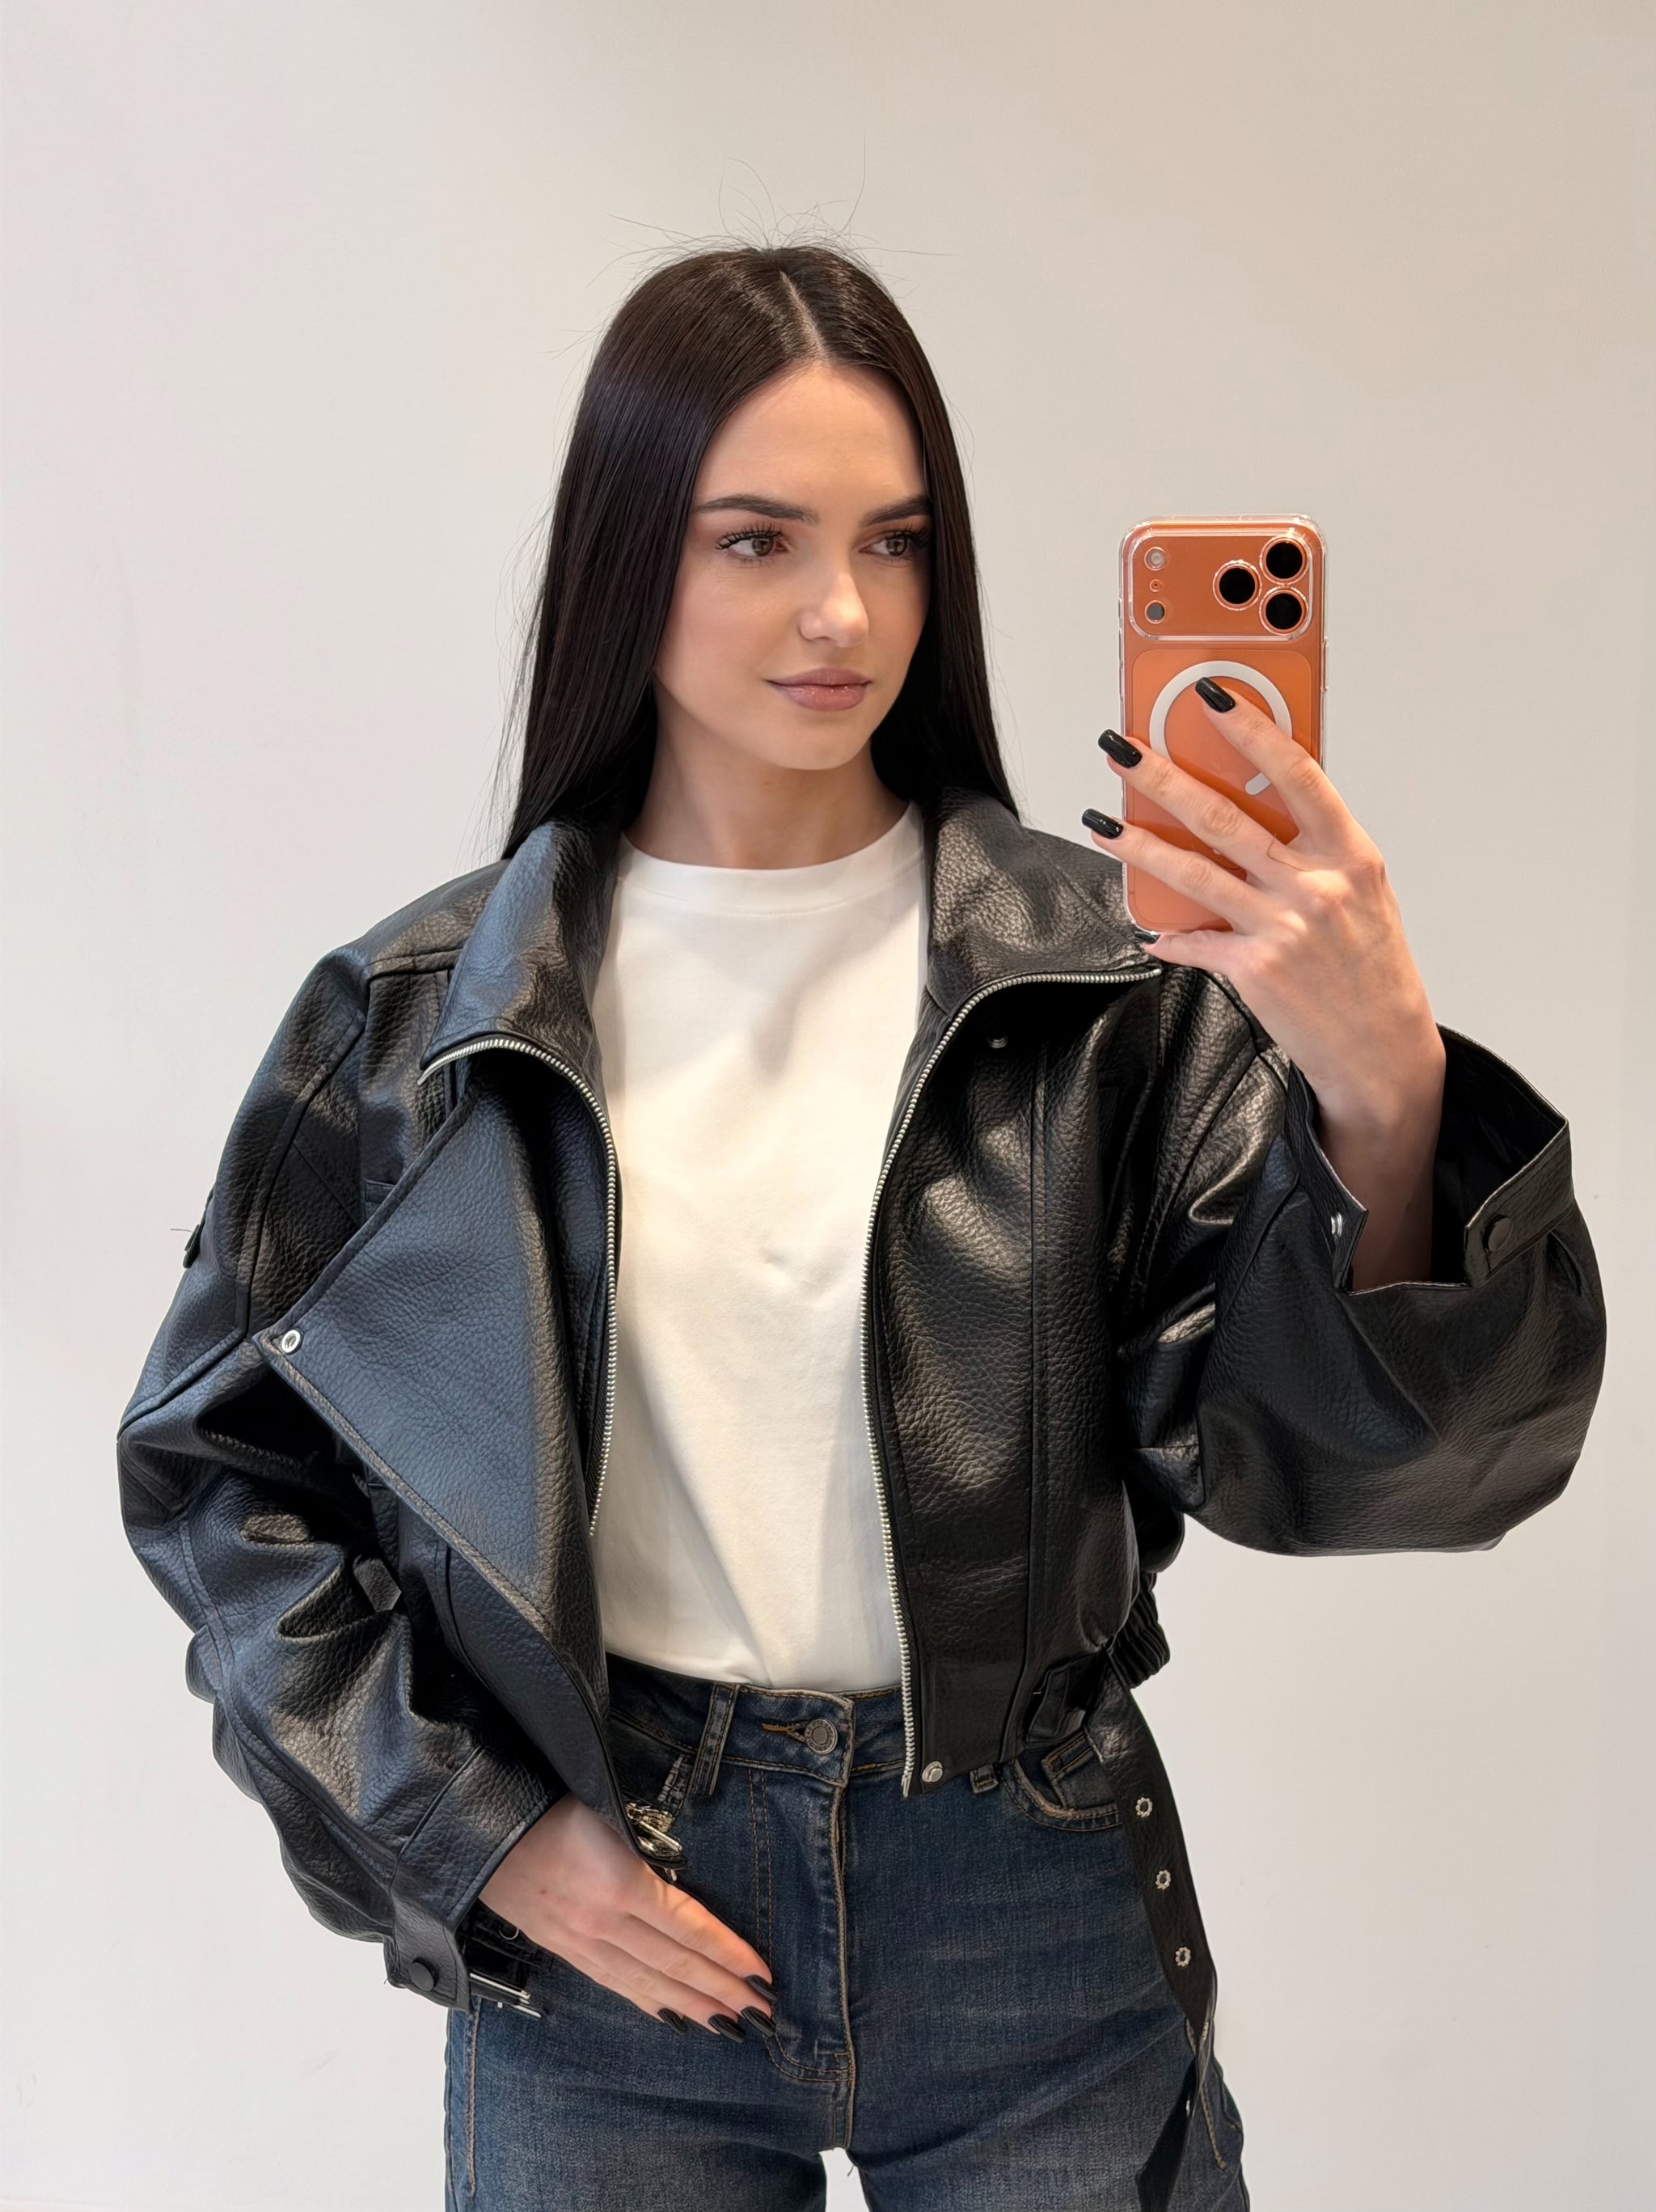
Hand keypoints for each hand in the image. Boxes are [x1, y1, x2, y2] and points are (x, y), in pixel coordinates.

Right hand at [480, 1794, 775, 2038]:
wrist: (476, 1825)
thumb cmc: (544, 1801)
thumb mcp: (604, 1812)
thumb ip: (643, 1850)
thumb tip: (677, 1879)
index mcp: (620, 1884)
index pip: (690, 1928)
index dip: (729, 1954)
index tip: (763, 1975)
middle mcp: (604, 1923)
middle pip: (676, 1965)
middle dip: (723, 1990)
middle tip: (763, 2014)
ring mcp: (581, 1941)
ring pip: (647, 1983)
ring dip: (692, 2004)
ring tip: (728, 2022)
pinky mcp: (562, 1948)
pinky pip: (613, 1983)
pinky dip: (646, 2002)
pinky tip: (669, 2015)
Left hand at [1086, 680, 1445, 1287]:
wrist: (1382, 1052)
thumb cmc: (1372, 969)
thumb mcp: (1363, 895)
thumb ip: (1316, 850)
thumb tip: (1258, 805)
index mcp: (1351, 855)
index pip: (1297, 773)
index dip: (1252, 728)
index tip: (1210, 695)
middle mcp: (1318, 886)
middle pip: (1226, 816)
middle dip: (1163, 777)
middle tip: (1121, 748)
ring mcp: (1283, 928)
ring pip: (1193, 872)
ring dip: (1137, 845)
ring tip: (1100, 821)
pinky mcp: (1254, 970)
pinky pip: (1194, 941)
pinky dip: (1167, 934)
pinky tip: (1146, 927)